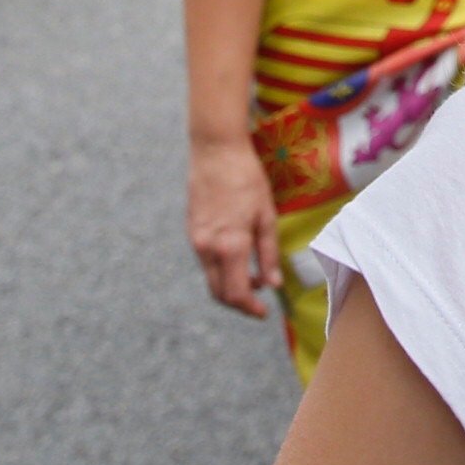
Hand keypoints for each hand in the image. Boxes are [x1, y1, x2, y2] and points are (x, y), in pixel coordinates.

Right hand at [188, 135, 285, 318]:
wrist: (215, 151)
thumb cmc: (247, 179)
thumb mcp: (266, 216)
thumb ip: (268, 253)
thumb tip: (273, 284)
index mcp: (229, 246)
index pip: (236, 293)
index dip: (250, 308)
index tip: (264, 312)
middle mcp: (207, 248)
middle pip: (219, 293)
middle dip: (239, 303)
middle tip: (259, 301)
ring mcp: (195, 241)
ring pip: (210, 278)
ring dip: (229, 286)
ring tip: (253, 278)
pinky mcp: (191, 232)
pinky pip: (205, 262)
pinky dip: (221, 270)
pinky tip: (238, 259)